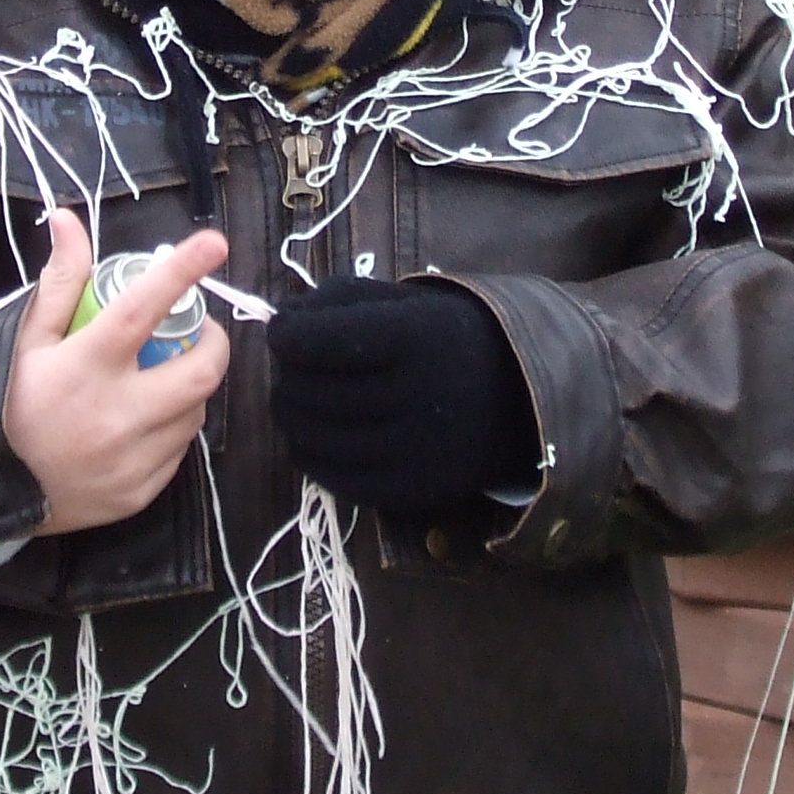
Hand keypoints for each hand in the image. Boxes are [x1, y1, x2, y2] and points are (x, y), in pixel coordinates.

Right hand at [4, 212, 230, 536]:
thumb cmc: (13, 406)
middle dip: (212, 342)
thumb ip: (60, 282)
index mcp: (85, 367)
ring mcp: (133, 459)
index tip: (213, 243)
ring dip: (190, 386)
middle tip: (195, 331)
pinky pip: (180, 448)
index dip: (182, 272)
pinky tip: (145, 421)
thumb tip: (69, 220)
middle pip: (201, 371)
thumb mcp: (28, 342)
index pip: (143, 309)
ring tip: (162, 378)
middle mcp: (116, 414)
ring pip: (196, 411)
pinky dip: (173, 426)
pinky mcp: (142, 491)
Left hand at [268, 277, 537, 515]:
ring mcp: (415, 453)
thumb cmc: (443, 339)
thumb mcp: (402, 302)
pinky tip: (317, 433)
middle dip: (287, 373)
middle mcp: (419, 398)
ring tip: (302, 397)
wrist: (514, 400)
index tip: (283, 332)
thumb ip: (335, 301)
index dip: (286, 335)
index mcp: (417, 339)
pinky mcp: (408, 492)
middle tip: (295, 366)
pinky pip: (329, 476)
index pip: (318, 342)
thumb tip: (279, 323)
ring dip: (291, 412)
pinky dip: (308, 452)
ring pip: (309, 435)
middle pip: (307, 390)